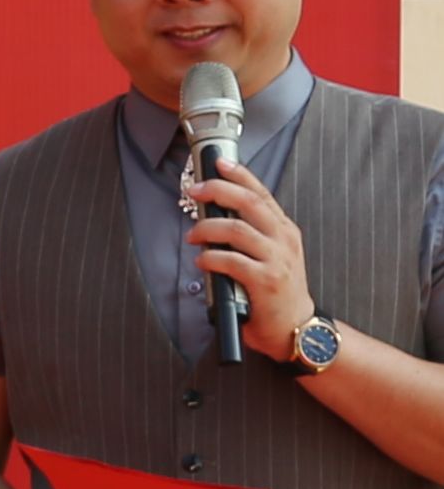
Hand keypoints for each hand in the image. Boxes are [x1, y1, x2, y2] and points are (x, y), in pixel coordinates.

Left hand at [191, 156, 317, 360]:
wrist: (295, 326)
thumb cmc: (275, 291)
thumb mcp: (270, 254)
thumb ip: (250, 235)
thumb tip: (213, 215)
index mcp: (284, 229)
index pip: (262, 193)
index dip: (240, 175)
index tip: (219, 162)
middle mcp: (283, 239)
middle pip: (249, 203)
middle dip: (218, 191)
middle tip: (195, 191)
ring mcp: (277, 259)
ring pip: (236, 229)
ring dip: (207, 228)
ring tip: (193, 235)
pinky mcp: (266, 281)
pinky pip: (231, 261)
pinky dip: (210, 258)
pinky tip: (202, 262)